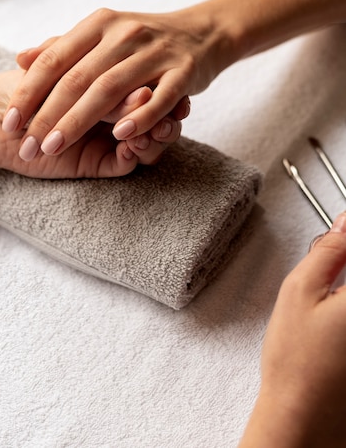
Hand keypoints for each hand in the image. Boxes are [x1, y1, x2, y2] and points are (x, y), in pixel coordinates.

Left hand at [1, 6, 229, 160]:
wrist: (203, 32)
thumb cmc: (142, 41)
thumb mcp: (101, 35)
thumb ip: (62, 48)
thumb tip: (20, 57)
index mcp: (99, 24)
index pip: (54, 59)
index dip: (28, 91)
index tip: (8, 122)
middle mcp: (124, 34)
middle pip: (78, 78)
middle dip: (47, 114)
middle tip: (26, 145)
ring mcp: (156, 53)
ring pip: (112, 89)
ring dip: (79, 121)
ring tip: (53, 147)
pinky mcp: (184, 72)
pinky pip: (161, 97)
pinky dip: (139, 118)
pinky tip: (119, 137)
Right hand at [239, 212, 345, 446]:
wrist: (302, 414)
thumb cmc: (297, 361)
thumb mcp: (300, 290)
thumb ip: (327, 251)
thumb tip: (344, 223)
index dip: (344, 243)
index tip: (335, 243)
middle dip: (343, 266)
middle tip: (328, 273)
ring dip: (344, 285)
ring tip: (326, 306)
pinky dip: (342, 309)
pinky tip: (333, 321)